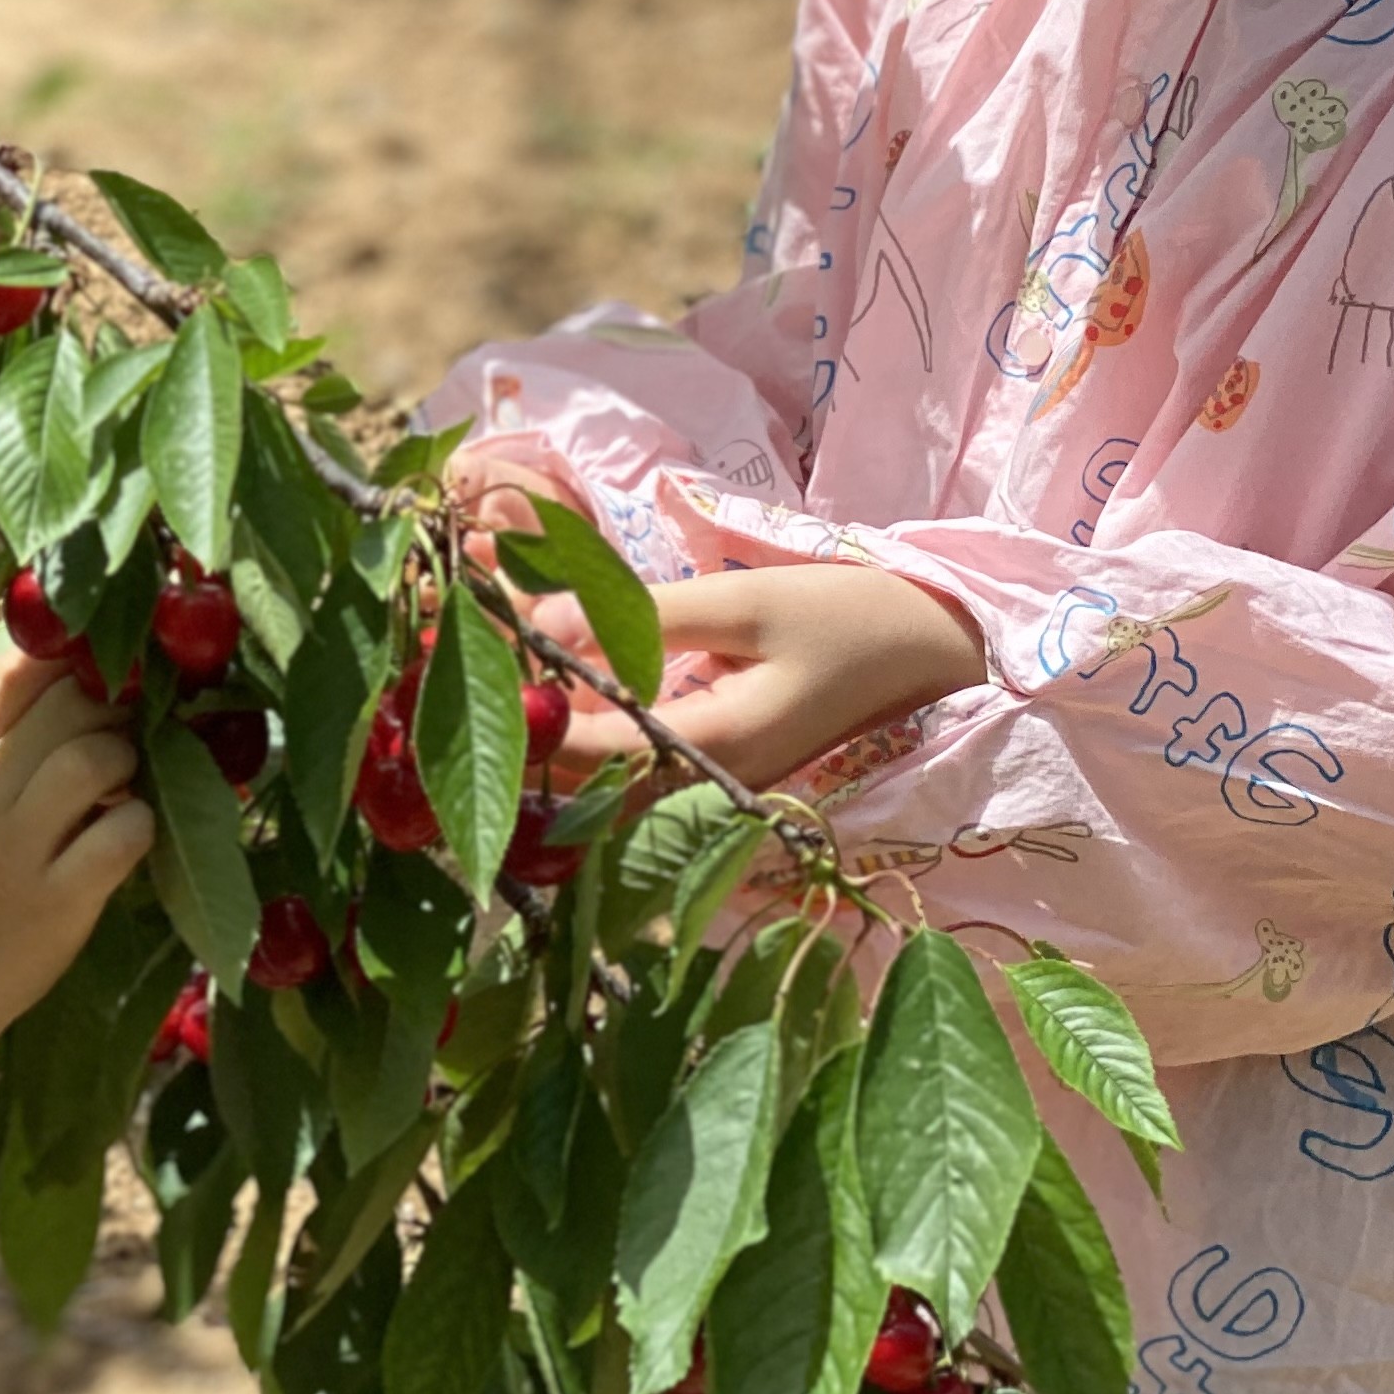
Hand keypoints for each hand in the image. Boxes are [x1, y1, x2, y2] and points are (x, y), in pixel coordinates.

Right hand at [0, 651, 153, 1058]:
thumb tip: (61, 649)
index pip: (12, 671)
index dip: (70, 659)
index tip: (98, 668)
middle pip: (65, 703)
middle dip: (110, 705)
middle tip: (122, 725)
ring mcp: (12, 851)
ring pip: (93, 758)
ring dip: (126, 757)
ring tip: (121, 779)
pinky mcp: (55, 901)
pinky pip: (123, 833)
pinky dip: (140, 822)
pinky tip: (127, 830)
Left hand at [477, 485, 986, 789]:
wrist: (938, 654)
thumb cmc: (848, 618)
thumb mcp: (743, 603)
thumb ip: (641, 618)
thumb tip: (540, 625)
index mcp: (713, 749)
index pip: (576, 746)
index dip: (515, 693)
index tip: (464, 626)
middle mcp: (703, 790)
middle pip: (573, 774)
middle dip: (514, 708)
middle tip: (455, 630)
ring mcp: (711, 791)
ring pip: (595, 779)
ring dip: (542, 718)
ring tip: (491, 646)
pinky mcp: (717, 774)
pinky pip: (629, 769)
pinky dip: (583, 724)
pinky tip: (554, 677)